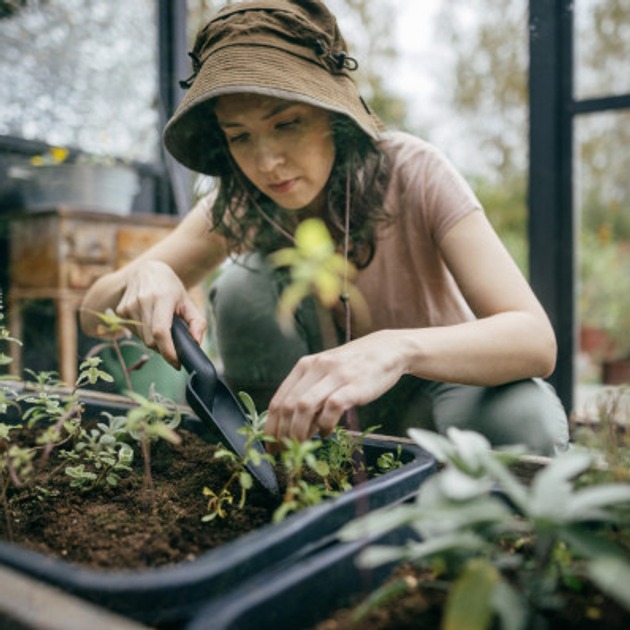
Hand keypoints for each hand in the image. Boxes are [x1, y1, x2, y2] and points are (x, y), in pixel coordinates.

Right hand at [115, 260, 205, 367]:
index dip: (168, 351)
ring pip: (142, 339)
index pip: (161, 331)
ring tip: (162, 328)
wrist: (147, 270)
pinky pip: (134, 333)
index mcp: (162, 297)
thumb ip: (197, 322)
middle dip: (164, 348)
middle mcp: (142, 301)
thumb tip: (196, 343)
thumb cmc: (170, 288)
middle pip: (151, 340)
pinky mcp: (121, 311)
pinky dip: (144, 334)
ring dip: (154, 341)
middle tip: (173, 345)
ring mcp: (129, 306)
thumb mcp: (187, 301)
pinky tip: (150, 321)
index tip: (177, 363)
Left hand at [265, 331, 404, 446]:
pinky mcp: (354, 385)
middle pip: (288, 406)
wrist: (388, 349)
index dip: (270, 427)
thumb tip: (295, 428)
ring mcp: (335, 376)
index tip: (270, 446)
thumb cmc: (355, 366)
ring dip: (298, 432)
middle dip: (281, 434)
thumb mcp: (326, 374)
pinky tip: (326, 433)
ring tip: (301, 445)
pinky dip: (325, 424)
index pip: (278, 400)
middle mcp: (316, 368)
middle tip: (282, 453)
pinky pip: (332, 407)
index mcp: (304, 366)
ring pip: (304, 407)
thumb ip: (311, 396)